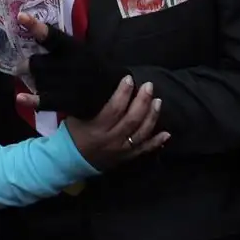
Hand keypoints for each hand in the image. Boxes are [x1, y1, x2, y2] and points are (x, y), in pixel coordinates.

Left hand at [14, 13, 130, 119]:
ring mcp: (69, 84)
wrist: (117, 92)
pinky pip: (45, 101)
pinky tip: (20, 98)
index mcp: (74, 48)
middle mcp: (70, 64)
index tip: (21, 17)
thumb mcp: (84, 49)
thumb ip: (61, 45)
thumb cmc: (95, 67)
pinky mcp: (69, 102)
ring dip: (34, 81)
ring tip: (41, 81)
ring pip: (38, 81)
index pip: (52, 35)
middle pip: (37, 63)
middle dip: (29, 65)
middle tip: (24, 66)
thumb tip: (34, 35)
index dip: (35, 26)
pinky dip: (31, 100)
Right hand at [19, 76, 168, 171]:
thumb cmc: (74, 133)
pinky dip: (156, 142)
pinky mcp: (127, 157)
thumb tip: (104, 82)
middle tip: (149, 86)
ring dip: (151, 117)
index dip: (123, 93)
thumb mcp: (77, 115)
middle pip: (131, 120)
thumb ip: (91, 103)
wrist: (72, 160)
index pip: (113, 109)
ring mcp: (121, 150)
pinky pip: (144, 149)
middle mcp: (111, 140)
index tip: (129, 79)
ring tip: (158, 101)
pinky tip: (166, 132)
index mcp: (96, 128)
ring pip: (141, 133)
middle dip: (142, 101)